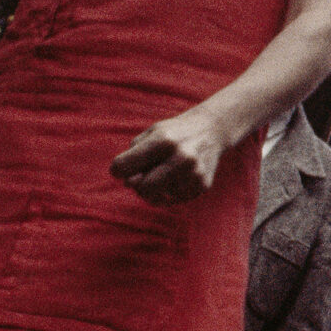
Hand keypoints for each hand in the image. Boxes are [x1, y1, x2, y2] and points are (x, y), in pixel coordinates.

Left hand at [112, 109, 236, 205]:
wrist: (212, 131)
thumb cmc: (173, 134)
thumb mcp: (150, 134)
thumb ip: (133, 156)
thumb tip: (129, 184)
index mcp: (163, 141)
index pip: (124, 166)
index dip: (118, 169)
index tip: (121, 168)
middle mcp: (182, 158)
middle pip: (143, 188)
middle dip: (137, 186)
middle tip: (141, 177)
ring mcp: (194, 173)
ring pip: (158, 197)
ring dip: (155, 189)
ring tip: (162, 174)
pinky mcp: (202, 186)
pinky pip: (174, 200)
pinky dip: (170, 192)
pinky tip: (177, 178)